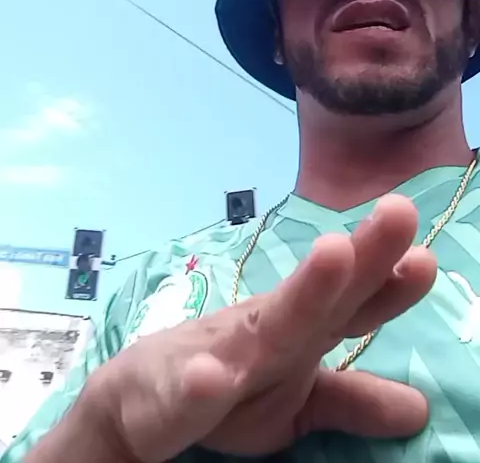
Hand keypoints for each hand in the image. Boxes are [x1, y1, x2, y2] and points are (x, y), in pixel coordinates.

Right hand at [88, 194, 435, 462]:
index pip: (352, 307)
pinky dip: (197, 386)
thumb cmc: (226, 385)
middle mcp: (263, 333)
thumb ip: (351, 398)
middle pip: (317, 296)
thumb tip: (419, 408)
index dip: (390, 285)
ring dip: (301, 292)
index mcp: (297, 334)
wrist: (135, 402)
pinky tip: (210, 376)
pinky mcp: (168, 397)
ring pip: (263, 328)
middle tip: (400, 211)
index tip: (428, 258)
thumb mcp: (294, 400)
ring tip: (336, 252)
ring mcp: (217, 358)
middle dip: (359, 257)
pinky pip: (183, 396)